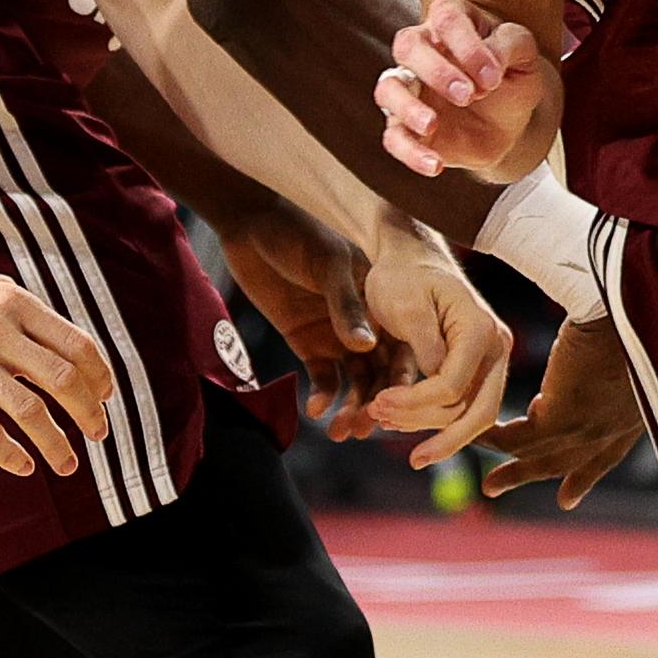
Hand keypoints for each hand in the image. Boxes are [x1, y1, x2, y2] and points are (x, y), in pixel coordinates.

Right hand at [0, 265, 115, 478]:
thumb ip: (26, 315)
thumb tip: (70, 347)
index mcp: (14, 303)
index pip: (77, 344)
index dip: (99, 376)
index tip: (105, 398)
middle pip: (63, 379)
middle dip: (88, 413)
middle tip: (98, 435)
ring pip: (30, 411)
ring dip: (57, 444)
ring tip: (68, 465)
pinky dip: (11, 454)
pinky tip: (22, 467)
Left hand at [216, 198, 408, 440]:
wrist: (252, 226)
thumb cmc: (299, 234)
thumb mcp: (327, 264)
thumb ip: (345, 305)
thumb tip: (365, 347)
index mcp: (384, 300)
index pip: (404, 344)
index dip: (405, 375)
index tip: (401, 403)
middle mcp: (368, 323)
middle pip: (382, 371)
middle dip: (378, 402)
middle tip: (368, 429)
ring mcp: (339, 335)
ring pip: (355, 382)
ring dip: (352, 407)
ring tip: (342, 431)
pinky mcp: (309, 343)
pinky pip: (324, 378)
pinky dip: (323, 395)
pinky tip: (317, 410)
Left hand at [358, 235, 511, 466]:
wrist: (409, 259)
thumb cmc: (402, 276)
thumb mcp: (405, 303)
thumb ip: (424, 343)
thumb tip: (437, 382)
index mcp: (480, 329)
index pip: (452, 387)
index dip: (413, 404)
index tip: (376, 402)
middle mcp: (496, 347)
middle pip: (477, 413)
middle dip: (436, 437)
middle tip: (386, 431)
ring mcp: (490, 360)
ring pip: (469, 415)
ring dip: (426, 426)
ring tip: (382, 420)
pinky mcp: (476, 368)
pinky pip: (462, 405)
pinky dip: (432, 419)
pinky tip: (398, 421)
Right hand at [377, 0, 547, 175]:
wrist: (508, 126)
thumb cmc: (511, 81)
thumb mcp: (525, 58)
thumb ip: (511, 46)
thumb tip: (488, 63)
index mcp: (452, 24)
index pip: (446, 18)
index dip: (466, 45)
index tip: (493, 77)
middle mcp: (423, 51)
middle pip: (407, 45)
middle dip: (435, 70)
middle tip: (468, 95)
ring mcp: (410, 89)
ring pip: (388, 88)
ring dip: (407, 106)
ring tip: (433, 124)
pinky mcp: (405, 125)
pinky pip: (393, 136)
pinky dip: (409, 152)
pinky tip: (435, 165)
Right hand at [479, 315, 642, 509]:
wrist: (627, 306)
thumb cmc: (634, 312)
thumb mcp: (627, 348)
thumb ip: (605, 364)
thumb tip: (583, 357)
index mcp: (632, 414)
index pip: (605, 456)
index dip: (583, 477)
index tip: (567, 499)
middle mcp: (613, 429)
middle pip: (568, 463)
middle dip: (535, 476)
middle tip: (505, 490)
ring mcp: (587, 428)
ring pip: (539, 457)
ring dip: (511, 472)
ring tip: (489, 486)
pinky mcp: (560, 418)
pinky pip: (518, 438)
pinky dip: (496, 439)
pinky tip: (479, 434)